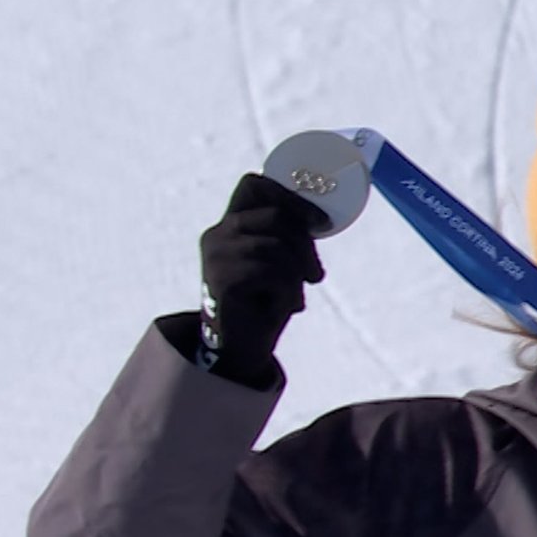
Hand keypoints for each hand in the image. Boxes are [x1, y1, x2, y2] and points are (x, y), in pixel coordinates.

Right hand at [194, 174, 327, 387]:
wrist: (243, 350)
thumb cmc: (264, 303)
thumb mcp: (277, 262)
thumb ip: (286, 236)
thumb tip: (316, 216)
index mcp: (229, 225)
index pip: (254, 186)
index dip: (290, 196)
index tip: (319, 221)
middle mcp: (217, 235)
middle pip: (277, 218)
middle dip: (305, 246)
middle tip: (315, 275)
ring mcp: (216, 256)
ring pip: (278, 247)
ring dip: (296, 276)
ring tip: (293, 297)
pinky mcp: (223, 279)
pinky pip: (274, 272)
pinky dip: (288, 292)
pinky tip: (283, 307)